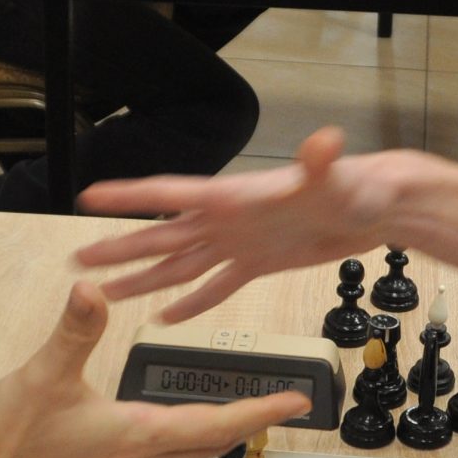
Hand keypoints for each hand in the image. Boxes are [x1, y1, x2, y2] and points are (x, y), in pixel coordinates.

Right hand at [0, 282, 306, 457]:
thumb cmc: (8, 442)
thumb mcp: (42, 376)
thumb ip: (73, 331)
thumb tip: (93, 289)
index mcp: (137, 433)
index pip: (216, 422)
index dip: (260, 409)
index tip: (296, 402)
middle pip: (211, 443)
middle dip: (248, 424)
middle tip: (277, 407)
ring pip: (186, 454)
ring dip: (216, 435)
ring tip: (236, 418)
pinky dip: (180, 443)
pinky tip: (168, 433)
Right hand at [75, 128, 424, 321]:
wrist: (377, 206)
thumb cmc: (356, 186)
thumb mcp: (334, 176)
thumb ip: (320, 162)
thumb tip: (324, 141)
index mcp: (232, 198)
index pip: (169, 195)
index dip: (129, 197)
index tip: (89, 197)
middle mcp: (227, 220)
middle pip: (162, 236)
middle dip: (120, 248)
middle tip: (80, 261)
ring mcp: (240, 243)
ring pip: (180, 266)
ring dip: (144, 279)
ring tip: (108, 293)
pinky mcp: (259, 263)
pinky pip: (217, 286)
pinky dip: (192, 302)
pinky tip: (168, 317)